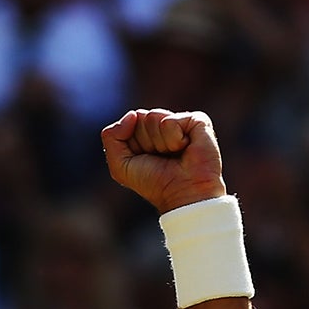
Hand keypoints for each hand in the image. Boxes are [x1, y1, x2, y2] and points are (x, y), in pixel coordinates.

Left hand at [101, 109, 226, 215]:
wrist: (182, 194)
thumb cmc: (154, 183)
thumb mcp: (120, 166)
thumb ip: (111, 137)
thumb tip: (132, 114)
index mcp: (146, 133)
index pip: (130, 120)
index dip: (132, 143)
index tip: (145, 159)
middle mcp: (163, 125)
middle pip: (140, 117)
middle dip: (145, 142)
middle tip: (161, 158)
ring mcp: (180, 122)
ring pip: (153, 117)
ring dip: (159, 143)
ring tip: (173, 155)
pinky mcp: (197, 121)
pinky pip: (169, 121)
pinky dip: (173, 139)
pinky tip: (184, 149)